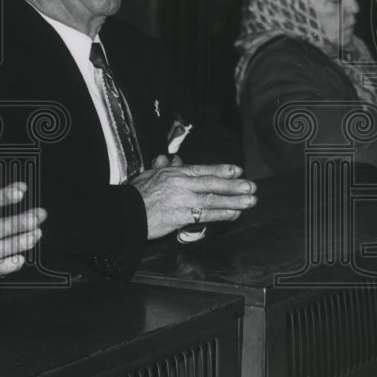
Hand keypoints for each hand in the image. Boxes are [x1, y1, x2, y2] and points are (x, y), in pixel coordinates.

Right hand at [131, 154, 257, 239]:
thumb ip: (163, 166)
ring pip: (212, 199)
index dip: (221, 169)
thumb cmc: (135, 194)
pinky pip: (205, 215)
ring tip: (250, 201)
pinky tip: (234, 214)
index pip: (201, 169)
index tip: (237, 170)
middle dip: (233, 185)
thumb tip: (172, 159)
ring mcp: (181, 200)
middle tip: (251, 186)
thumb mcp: (149, 174)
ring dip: (234, 200)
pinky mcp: (180, 216)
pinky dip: (221, 214)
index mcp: (173, 172)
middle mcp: (180, 184)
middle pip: (211, 183)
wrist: (124, 212)